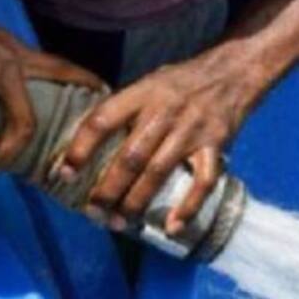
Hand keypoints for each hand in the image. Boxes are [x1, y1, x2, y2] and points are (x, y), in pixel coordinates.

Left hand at [59, 43, 264, 234]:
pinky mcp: (216, 145)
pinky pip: (203, 181)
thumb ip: (125, 109)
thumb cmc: (182, 81)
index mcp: (142, 94)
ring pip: (158, 172)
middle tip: (93, 212)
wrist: (234, 70)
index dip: (80, 148)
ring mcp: (191, 130)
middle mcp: (165, 112)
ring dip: (137, 202)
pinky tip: (172, 227)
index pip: (103, 120)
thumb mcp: (149, 82)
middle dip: (108, 189)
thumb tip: (88, 140)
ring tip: (120, 222)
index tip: (64, 173)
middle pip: (130, 157)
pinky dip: (188, 207)